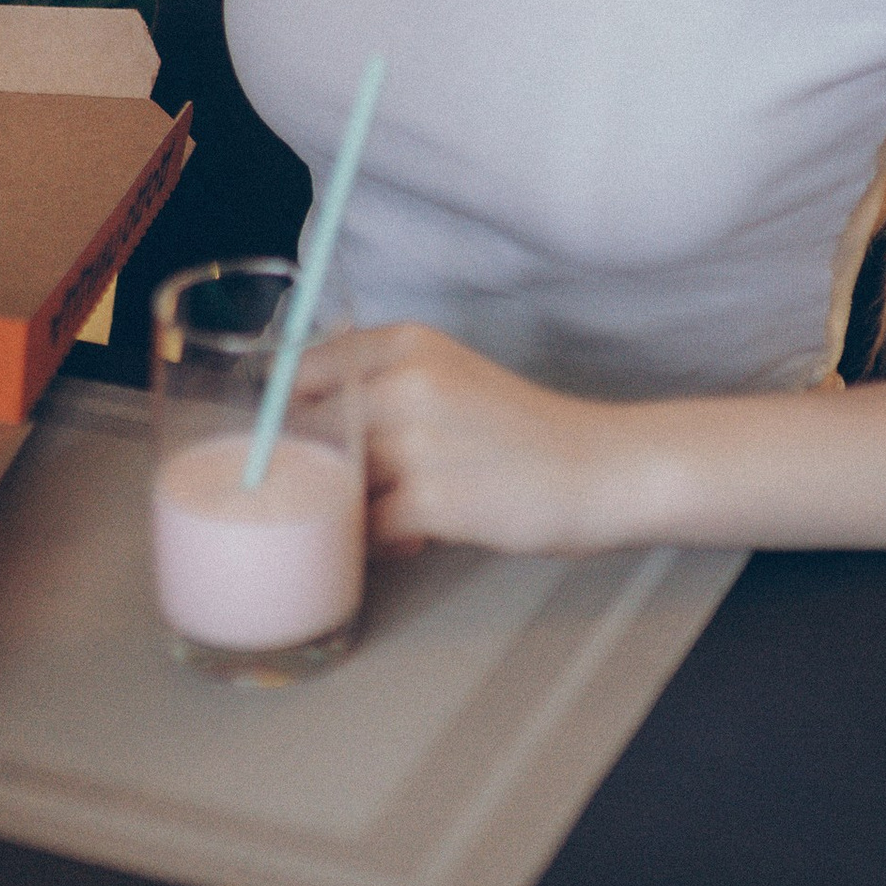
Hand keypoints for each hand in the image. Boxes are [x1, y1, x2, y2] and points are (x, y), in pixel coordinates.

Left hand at [294, 321, 631, 557]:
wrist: (599, 468)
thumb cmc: (521, 429)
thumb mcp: (448, 375)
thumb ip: (380, 381)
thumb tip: (300, 413)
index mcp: (405, 344)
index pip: (303, 371)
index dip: (286, 415)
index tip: (292, 443)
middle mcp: (405, 383)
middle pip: (309, 432)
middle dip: (316, 470)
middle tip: (340, 492)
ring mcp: (416, 442)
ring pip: (334, 483)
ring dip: (350, 508)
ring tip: (390, 513)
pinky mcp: (433, 499)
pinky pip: (366, 528)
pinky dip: (380, 541)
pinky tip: (412, 537)